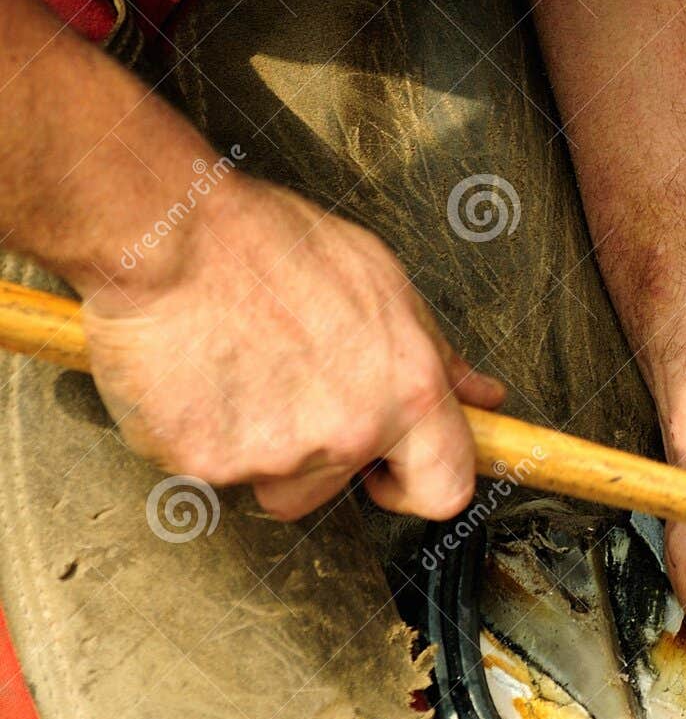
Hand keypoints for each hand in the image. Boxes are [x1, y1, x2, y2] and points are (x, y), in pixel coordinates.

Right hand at [80, 175, 503, 520]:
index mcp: (408, 391)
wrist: (171, 228)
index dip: (417, 486)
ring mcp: (277, 454)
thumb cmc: (272, 244)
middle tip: (283, 383)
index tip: (389, 471)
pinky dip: (201, 433)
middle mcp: (350, 432)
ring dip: (259, 445)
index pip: (445, 489)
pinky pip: (210, 469)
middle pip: (335, 489)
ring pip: (273, 481)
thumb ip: (437, 356)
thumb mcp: (383, 283)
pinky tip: (199, 375)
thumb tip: (481, 397)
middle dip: (315, 454)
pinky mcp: (207, 461)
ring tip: (240, 369)